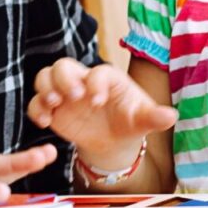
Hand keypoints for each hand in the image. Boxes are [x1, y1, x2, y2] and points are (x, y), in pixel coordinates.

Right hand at [26, 59, 174, 170]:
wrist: (113, 142)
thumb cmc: (130, 123)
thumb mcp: (143, 121)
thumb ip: (154, 118)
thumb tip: (171, 116)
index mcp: (107, 79)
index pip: (98, 72)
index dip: (95, 83)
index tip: (98, 102)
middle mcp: (83, 81)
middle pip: (64, 66)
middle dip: (64, 79)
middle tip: (74, 97)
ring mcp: (65, 93)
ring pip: (45, 77)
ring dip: (45, 89)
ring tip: (53, 105)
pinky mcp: (53, 109)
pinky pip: (36, 102)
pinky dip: (36, 109)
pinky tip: (45, 123)